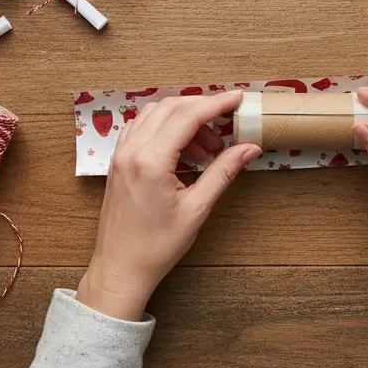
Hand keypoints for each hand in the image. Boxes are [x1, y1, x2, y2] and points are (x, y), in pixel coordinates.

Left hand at [78, 91, 260, 319]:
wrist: (120, 269)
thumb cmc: (156, 246)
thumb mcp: (197, 209)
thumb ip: (222, 172)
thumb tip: (249, 148)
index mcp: (151, 161)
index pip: (188, 116)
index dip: (216, 104)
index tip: (238, 99)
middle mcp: (131, 150)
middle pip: (170, 107)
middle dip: (202, 109)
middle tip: (226, 126)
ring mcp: (121, 154)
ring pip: (154, 114)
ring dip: (183, 119)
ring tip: (206, 148)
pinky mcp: (117, 161)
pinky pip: (141, 128)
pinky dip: (164, 127)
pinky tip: (181, 149)